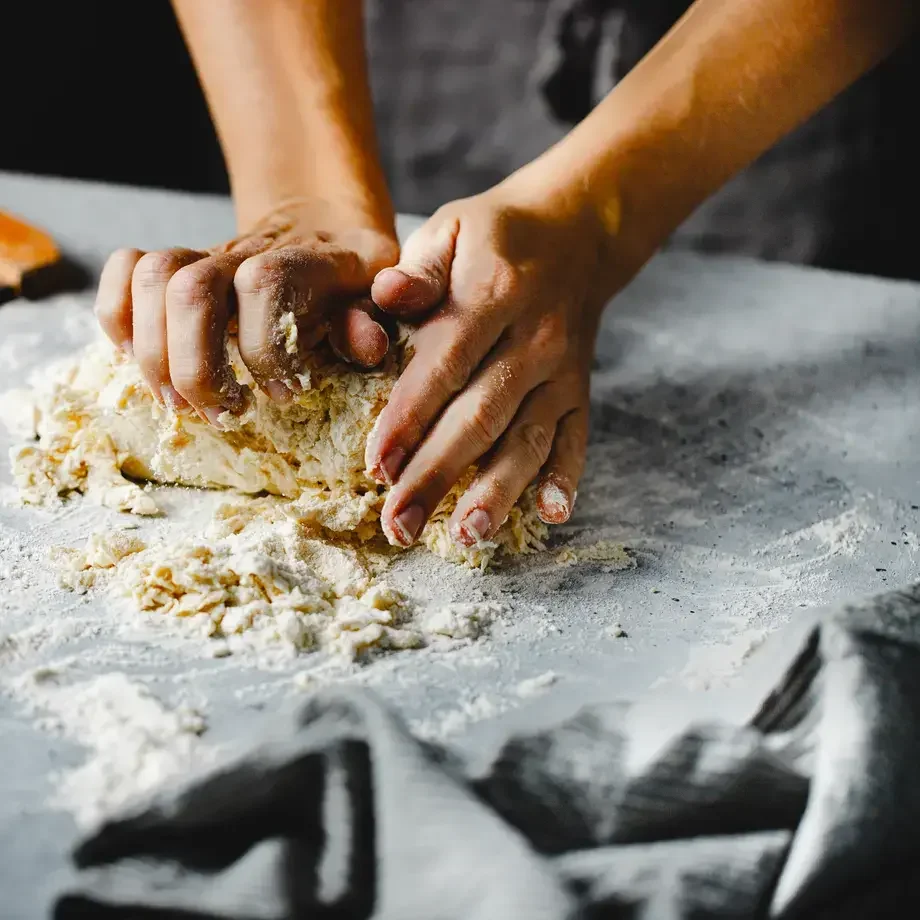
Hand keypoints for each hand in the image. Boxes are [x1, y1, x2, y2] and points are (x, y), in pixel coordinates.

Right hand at [94, 198, 398, 424]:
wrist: (324, 227)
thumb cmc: (351, 280)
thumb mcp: (375, 300)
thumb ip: (368, 322)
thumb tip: (367, 345)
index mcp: (304, 261)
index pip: (264, 285)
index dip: (266, 348)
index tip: (284, 394)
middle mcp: (246, 253)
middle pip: (191, 289)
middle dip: (196, 366)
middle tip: (222, 415)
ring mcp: (205, 256)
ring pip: (152, 278)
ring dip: (155, 352)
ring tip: (182, 403)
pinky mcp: (176, 265)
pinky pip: (124, 270)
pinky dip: (118, 317)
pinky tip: (141, 360)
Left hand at [367, 176, 619, 548]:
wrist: (578, 233)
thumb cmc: (494, 236)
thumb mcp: (451, 229)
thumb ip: (417, 268)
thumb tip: (387, 296)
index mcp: (493, 293)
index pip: (445, 363)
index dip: (410, 417)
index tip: (376, 466)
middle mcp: (534, 338)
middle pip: (481, 415)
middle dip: (438, 474)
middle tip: (398, 525)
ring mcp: (563, 370)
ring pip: (528, 438)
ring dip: (497, 491)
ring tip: (464, 536)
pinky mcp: (581, 392)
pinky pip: (577, 440)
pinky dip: (565, 478)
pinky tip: (549, 515)